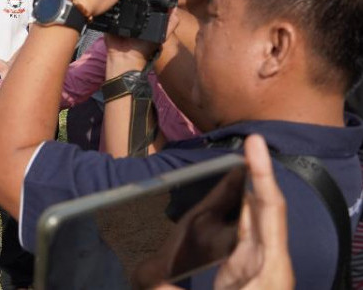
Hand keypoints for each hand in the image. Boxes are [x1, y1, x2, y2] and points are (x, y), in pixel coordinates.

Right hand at [140, 135, 292, 289]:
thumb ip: (175, 288)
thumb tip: (149, 279)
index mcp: (267, 268)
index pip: (267, 210)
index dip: (261, 174)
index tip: (254, 144)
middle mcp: (270, 262)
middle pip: (266, 207)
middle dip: (258, 172)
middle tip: (248, 142)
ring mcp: (264, 267)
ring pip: (259, 220)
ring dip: (250, 190)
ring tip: (238, 163)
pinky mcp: (252, 274)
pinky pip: (250, 234)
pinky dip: (243, 213)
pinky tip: (233, 202)